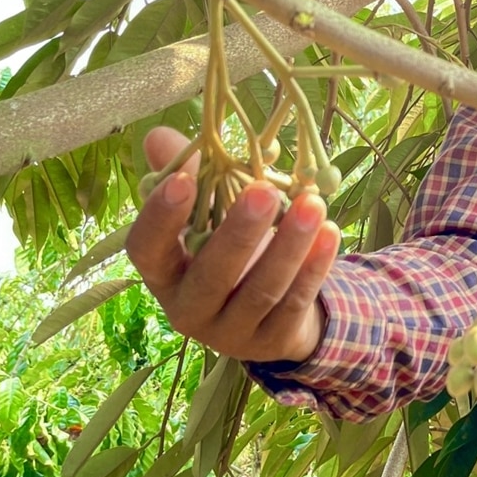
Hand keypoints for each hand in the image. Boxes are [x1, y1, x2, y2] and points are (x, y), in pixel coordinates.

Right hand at [125, 126, 340, 363]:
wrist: (269, 312)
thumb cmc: (229, 249)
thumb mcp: (207, 214)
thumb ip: (188, 173)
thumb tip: (160, 135)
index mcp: (164, 273)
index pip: (146, 250)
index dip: (161, 218)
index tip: (182, 181)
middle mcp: (189, 308)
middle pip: (210, 275)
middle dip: (239, 232)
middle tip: (263, 190)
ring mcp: (231, 332)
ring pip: (260, 291)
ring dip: (289, 245)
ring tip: (313, 203)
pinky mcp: (272, 342)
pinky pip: (294, 303)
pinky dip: (314, 268)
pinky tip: (330, 232)